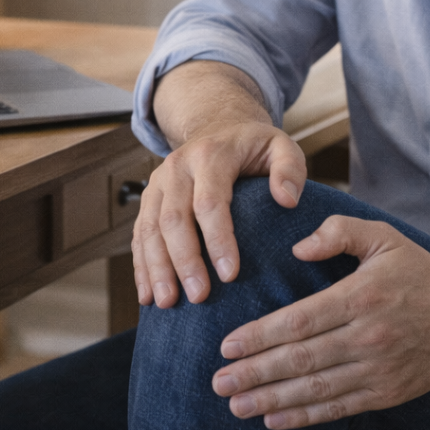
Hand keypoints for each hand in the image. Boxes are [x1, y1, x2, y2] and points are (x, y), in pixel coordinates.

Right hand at [132, 62, 307, 308]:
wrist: (218, 127)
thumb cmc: (254, 146)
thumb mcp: (280, 146)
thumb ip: (290, 169)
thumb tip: (288, 200)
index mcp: (210, 155)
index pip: (210, 201)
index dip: (218, 239)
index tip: (231, 274)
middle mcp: (178, 167)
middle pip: (174, 218)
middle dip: (184, 260)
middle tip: (198, 296)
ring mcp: (158, 183)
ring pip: (149, 228)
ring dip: (157, 267)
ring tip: (167, 303)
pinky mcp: (149, 198)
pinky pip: (139, 234)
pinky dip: (141, 265)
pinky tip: (147, 294)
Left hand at [210, 216, 429, 428]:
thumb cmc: (418, 270)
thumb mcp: (382, 236)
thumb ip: (338, 231)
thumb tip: (298, 247)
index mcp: (361, 296)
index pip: (301, 320)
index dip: (261, 336)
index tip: (228, 346)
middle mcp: (368, 337)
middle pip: (301, 360)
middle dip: (256, 373)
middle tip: (220, 382)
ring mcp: (378, 369)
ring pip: (316, 389)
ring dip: (272, 399)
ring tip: (237, 405)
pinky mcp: (387, 393)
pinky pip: (339, 407)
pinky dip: (305, 416)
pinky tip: (274, 418)